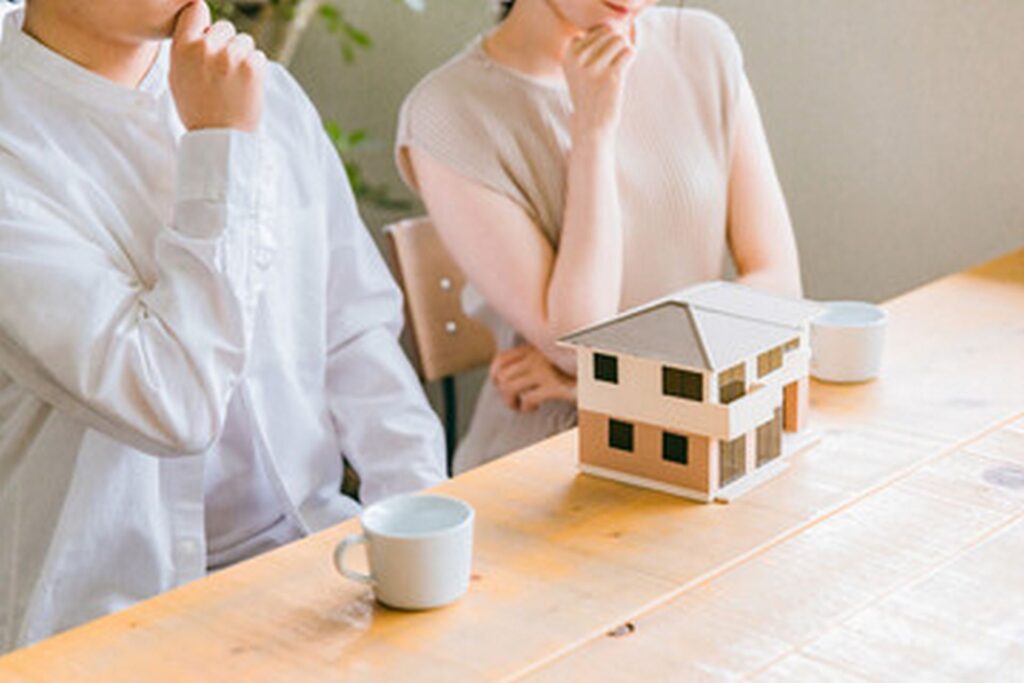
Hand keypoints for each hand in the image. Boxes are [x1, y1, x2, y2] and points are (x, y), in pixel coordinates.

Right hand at [169, 1, 266, 132]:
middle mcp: (206, 47)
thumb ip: (186, 48)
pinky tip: (245, 87)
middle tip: (223, 71)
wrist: (220, 138)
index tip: (209, 35)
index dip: (205, 21)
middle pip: (225, 26)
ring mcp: (231, 56)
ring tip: (233, 82)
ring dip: (243, 56)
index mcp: (183, 47)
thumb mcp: (177, 77)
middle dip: (226, 43)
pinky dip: (256, 69)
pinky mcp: (253, 66)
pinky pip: (258, 55)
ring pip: (244, 41)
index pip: (196, 9)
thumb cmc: (198, 109)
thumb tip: (199, 26)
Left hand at [490, 345, 575, 412]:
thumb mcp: (554, 359)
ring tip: (521, 407)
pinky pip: (527, 398)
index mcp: (535, 348)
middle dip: (504, 393)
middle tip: (515, 402)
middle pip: (502, 376)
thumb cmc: (579, 369)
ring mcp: (545, 370)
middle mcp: (537, 356)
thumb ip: (537, 361)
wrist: (606, 373)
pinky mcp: (555, 385)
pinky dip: (526, 406)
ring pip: (508, 387)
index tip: (500, 386)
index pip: (500, 359)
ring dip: (511, 401)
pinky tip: (534, 408)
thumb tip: (511, 377)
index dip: (494, 375)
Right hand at [563, 25, 635, 141]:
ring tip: (618, 65)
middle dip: (615, 44)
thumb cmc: (590, 93)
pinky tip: (624, 70)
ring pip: (619, 40)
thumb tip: (616, 28)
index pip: (594, 30)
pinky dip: (631, 57)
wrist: (590, 124)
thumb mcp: (580, 67)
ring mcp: (594, 68)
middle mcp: (578, 59)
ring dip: (624, 49)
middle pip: (608, 32)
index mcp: (569, 54)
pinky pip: (629, 52)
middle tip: (612, 63)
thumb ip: (593, 44)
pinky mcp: (611, 77)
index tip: (600, 61)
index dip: (604, 41)